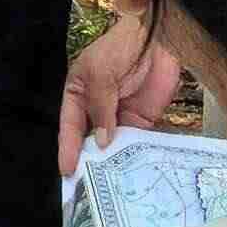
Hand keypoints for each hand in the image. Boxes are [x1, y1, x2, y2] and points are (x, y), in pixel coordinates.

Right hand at [59, 9, 183, 174]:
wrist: (159, 38)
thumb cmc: (120, 47)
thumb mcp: (101, 74)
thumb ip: (101, 108)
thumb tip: (102, 142)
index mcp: (78, 94)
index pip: (70, 126)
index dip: (68, 148)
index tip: (68, 171)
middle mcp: (96, 109)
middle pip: (90, 140)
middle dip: (89, 161)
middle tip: (87, 189)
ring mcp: (120, 116)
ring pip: (113, 145)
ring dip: (113, 162)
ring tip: (111, 187)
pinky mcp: (143, 120)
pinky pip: (137, 142)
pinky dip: (136, 156)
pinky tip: (135, 171)